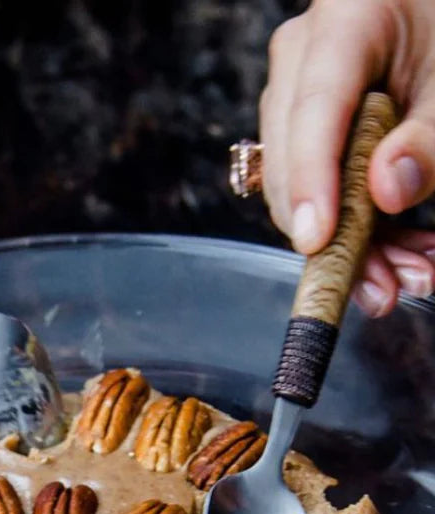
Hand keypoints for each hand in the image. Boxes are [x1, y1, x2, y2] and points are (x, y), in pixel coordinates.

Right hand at [259, 0, 434, 317]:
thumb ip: (430, 134)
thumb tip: (386, 191)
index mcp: (344, 22)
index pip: (313, 111)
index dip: (311, 181)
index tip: (318, 240)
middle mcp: (303, 59)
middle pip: (294, 163)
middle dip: (336, 234)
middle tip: (386, 285)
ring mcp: (296, 95)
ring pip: (300, 189)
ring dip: (352, 244)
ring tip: (406, 276)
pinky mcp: (306, 129)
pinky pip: (317, 188)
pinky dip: (357, 227)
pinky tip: (396, 253)